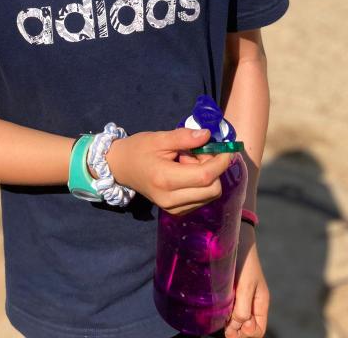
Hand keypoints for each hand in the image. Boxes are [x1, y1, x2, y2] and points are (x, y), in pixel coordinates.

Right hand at [106, 128, 232, 214]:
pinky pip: (201, 199)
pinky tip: (186, 172)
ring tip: (188, 161)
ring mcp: (173, 208)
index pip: (205, 176)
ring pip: (209, 195)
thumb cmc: (138, 149)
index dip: (221, 161)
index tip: (227, 148)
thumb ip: (184, 137)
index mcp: (165, 179)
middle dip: (213, 168)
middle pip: (212, 189)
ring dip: (207, 177)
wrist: (120, 167)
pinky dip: (202, 185)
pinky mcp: (176, 211)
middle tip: (199, 152)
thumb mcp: (159, 138)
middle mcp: (171, 199)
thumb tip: (208, 135)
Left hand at [225, 225, 268, 337]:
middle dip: (236, 330)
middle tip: (224, 328)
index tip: (234, 330)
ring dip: (228, 322)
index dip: (247, 335)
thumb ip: (244, 308)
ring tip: (219, 318)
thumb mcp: (247, 285)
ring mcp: (239, 296)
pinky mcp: (228, 289)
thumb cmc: (244, 261)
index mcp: (261, 303)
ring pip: (235, 318)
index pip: (258, 330)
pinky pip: (227, 307)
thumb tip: (237, 327)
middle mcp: (250, 302)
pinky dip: (222, 312)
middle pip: (245, 327)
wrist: (235, 237)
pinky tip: (215, 309)